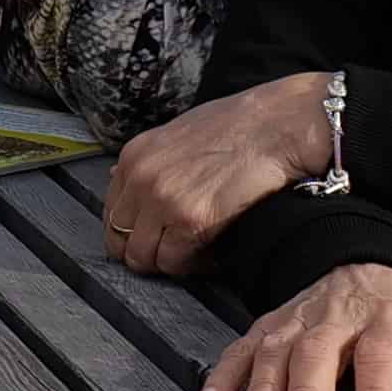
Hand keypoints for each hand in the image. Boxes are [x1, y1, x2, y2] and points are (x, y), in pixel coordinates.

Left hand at [104, 71, 336, 274]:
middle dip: (145, 251)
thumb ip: (149, 161)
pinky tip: (210, 251)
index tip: (150, 238)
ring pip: (143, 258)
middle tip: (172, 251)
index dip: (130, 232)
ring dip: (167, 261)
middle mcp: (142, 178)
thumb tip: (119, 178)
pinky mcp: (191, 220)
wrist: (280, 125)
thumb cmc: (241, 126)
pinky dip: (192, 265)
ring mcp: (163, 200)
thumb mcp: (179, 133)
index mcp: (134, 156)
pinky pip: (175, 263)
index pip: (111, 214)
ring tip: (193, 252)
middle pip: (119, 241)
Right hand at [195, 264, 391, 390]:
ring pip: (275, 350)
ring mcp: (297, 319)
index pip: (383, 357)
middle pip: (318, 353)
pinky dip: (223, 375)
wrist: (359, 264)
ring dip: (260, 388)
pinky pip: (241, 347)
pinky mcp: (267, 325)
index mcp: (389, 321)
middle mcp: (338, 317)